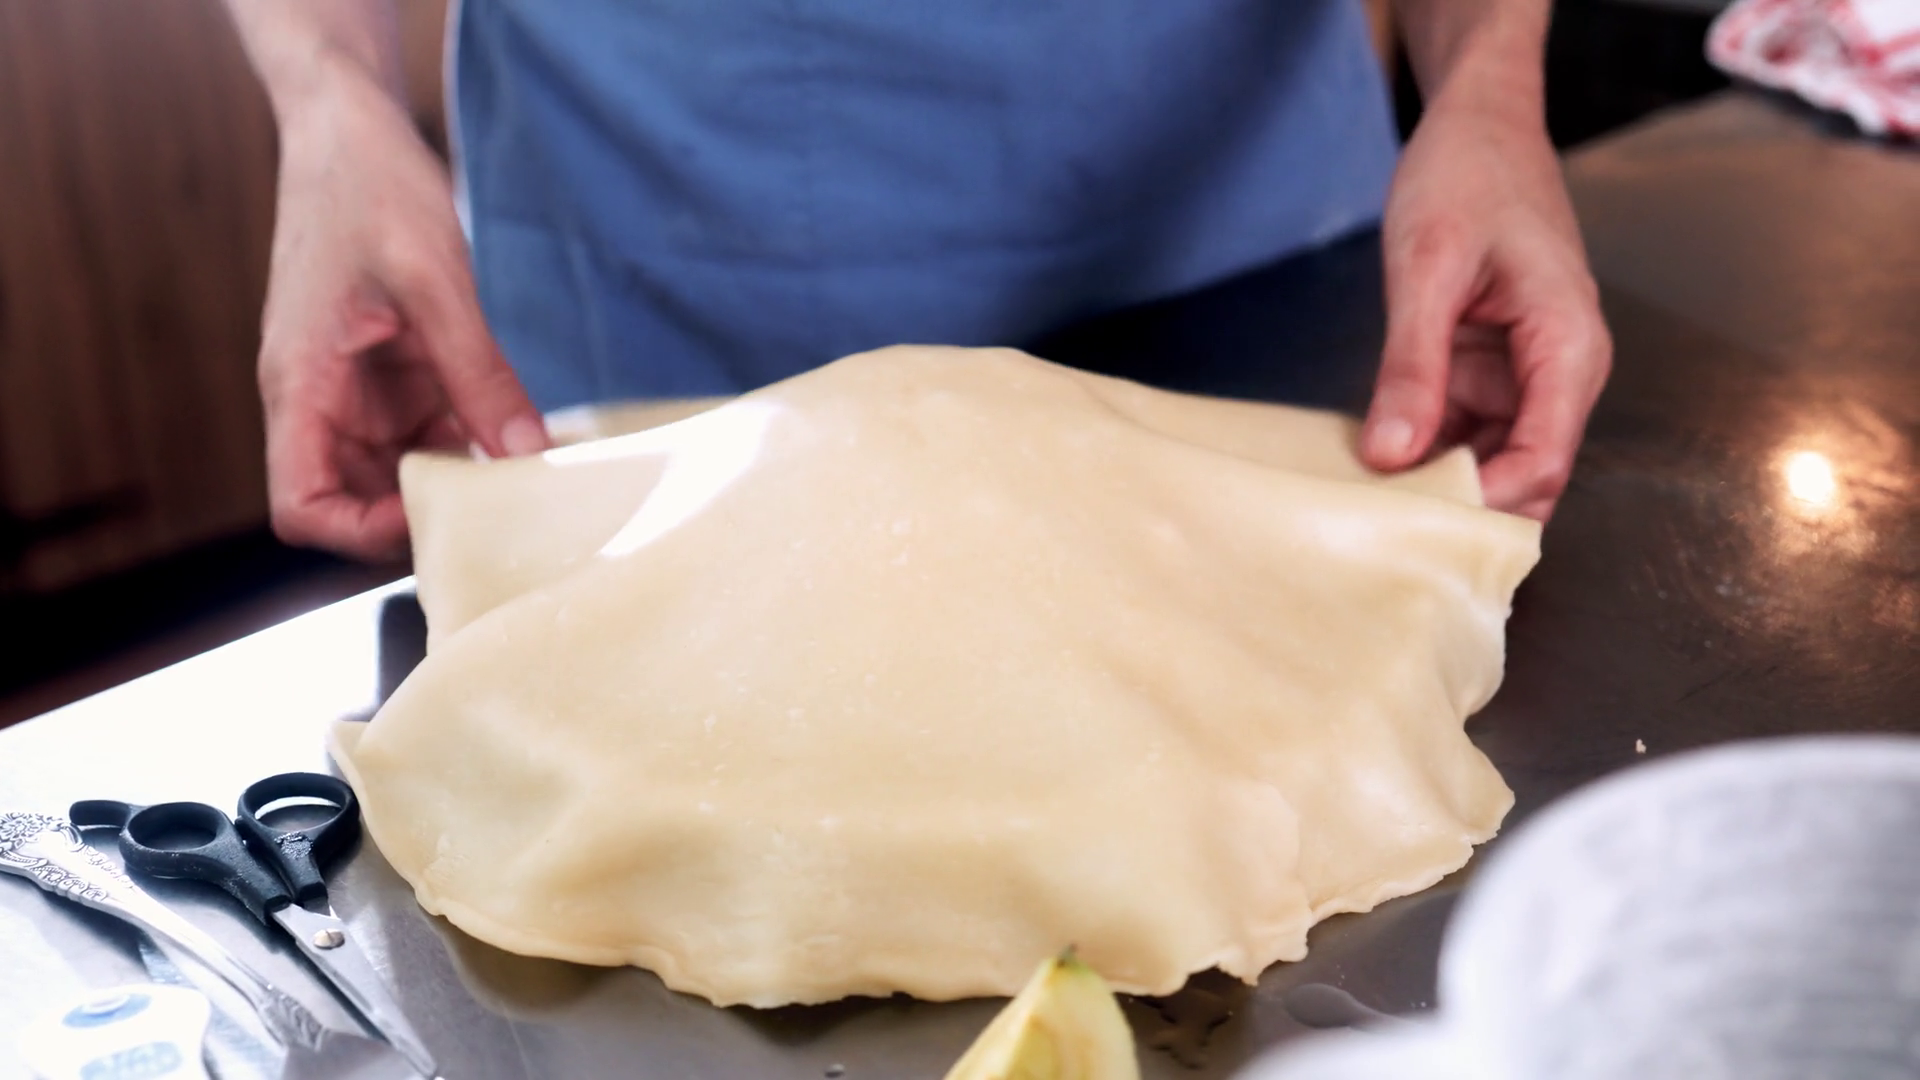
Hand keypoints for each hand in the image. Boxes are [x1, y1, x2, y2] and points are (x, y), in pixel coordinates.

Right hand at [257, 60, 546, 560]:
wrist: (348, 120)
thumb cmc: (368, 185)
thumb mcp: (434, 280)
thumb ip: (478, 372)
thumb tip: (523, 453)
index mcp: (300, 384)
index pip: (299, 505)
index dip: (359, 530)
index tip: (434, 515)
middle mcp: (320, 398)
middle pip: (355, 500)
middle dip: (423, 510)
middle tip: (503, 504)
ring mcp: (358, 386)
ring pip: (401, 468)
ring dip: (457, 475)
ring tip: (524, 468)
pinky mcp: (393, 368)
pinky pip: (429, 426)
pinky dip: (471, 436)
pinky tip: (521, 429)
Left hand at [1360, 96, 1610, 521]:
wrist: (1476, 126)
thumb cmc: (1467, 177)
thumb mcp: (1427, 269)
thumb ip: (1412, 364)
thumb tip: (1391, 455)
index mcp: (1568, 349)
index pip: (1542, 463)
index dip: (1484, 504)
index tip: (1411, 522)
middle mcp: (1556, 374)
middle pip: (1521, 478)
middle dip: (1459, 507)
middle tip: (1378, 529)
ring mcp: (1520, 377)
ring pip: (1485, 462)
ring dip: (1432, 482)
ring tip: (1361, 502)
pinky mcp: (1486, 371)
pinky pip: (1458, 430)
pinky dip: (1418, 448)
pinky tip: (1366, 458)